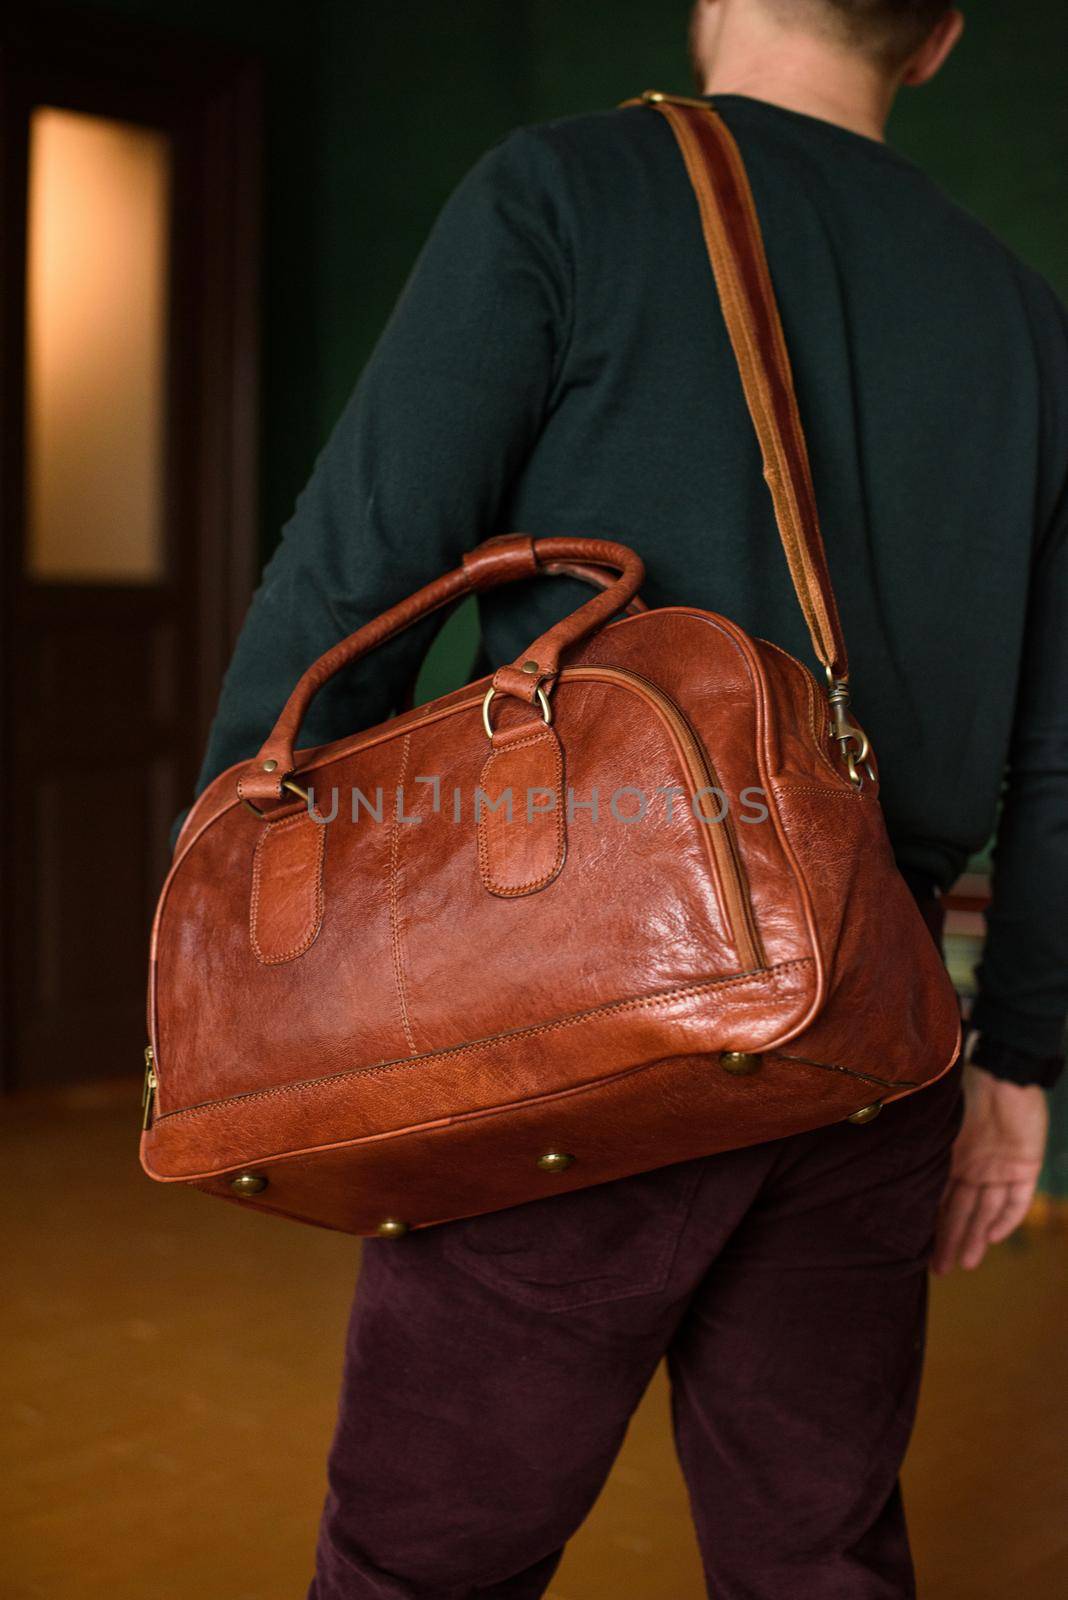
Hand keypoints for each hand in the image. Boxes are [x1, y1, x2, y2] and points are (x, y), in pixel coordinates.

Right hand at [931, 1061, 1047, 1274]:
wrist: (1004, 1069)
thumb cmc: (966, 1085)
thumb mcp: (938, 1119)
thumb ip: (921, 1143)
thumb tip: (877, 1156)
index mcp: (951, 1153)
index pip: (939, 1196)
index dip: (930, 1222)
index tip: (915, 1246)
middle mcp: (974, 1165)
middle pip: (962, 1210)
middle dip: (949, 1240)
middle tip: (938, 1270)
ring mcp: (999, 1167)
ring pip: (986, 1210)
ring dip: (974, 1237)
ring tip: (963, 1264)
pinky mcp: (1025, 1166)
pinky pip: (1016, 1200)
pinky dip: (1005, 1219)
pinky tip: (992, 1238)